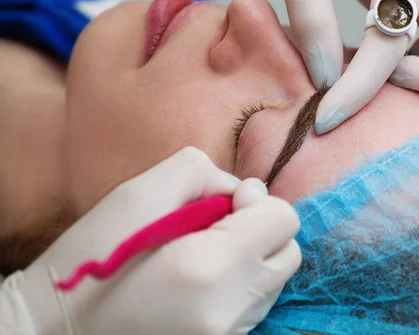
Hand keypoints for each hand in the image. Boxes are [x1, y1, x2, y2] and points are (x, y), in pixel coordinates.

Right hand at [1, 147, 300, 334]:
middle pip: (288, 251)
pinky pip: (256, 304)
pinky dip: (241, 283)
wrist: (56, 332)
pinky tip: (202, 279)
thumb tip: (243, 190)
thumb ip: (200, 173)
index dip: (256, 200)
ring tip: (204, 252)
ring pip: (275, 280)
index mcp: (207, 267)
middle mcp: (228, 310)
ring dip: (252, 255)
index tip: (224, 202)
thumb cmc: (90, 259)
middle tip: (217, 224)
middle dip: (261, 227)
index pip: (283, 219)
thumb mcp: (136, 194)